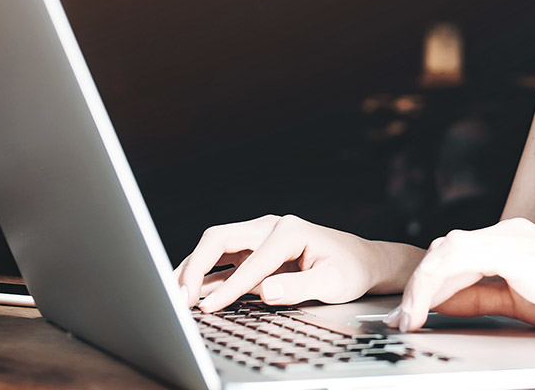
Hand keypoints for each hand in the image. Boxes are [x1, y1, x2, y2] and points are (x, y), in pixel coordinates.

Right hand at [175, 214, 381, 311]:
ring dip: (192, 269)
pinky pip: (222, 262)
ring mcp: (259, 238)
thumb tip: (266, 291)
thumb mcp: (333, 282)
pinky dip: (204, 277)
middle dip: (195, 266)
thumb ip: (300, 287)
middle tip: (180, 297)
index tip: (210, 307)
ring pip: (214, 248)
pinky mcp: (254, 252)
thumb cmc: (350, 269)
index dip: (229, 286)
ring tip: (174, 294)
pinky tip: (191, 294)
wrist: (361, 262)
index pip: (250, 259)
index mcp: (290, 230)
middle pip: (219, 239)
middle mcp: (270, 227)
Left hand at [390, 217, 534, 338]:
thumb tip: (441, 303)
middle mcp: (508, 231)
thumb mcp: (517, 302)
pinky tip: (426, 307)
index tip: (408, 315)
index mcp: (510, 241)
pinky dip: (435, 282)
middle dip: (417, 286)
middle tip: (400, 321)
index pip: (455, 255)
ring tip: (408, 319)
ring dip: (420, 287)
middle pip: (445, 250)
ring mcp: (511, 237)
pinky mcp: (514, 250)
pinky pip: (460, 256)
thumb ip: (480, 297)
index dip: (426, 284)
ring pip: (446, 251)